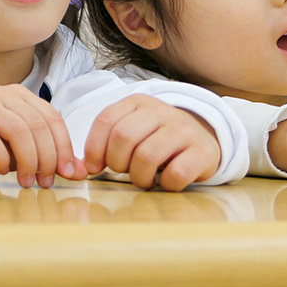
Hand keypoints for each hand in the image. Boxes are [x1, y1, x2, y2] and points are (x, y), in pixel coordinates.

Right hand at [0, 84, 81, 187]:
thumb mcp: (30, 152)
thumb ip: (54, 158)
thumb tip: (81, 173)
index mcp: (20, 95)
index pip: (51, 117)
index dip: (63, 146)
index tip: (68, 173)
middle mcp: (1, 94)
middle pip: (36, 125)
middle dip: (46, 157)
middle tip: (46, 181)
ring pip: (17, 131)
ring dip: (28, 161)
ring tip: (28, 181)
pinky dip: (2, 159)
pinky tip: (3, 171)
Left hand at [83, 95, 220, 190]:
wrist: (204, 137)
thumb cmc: (158, 138)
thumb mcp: (134, 129)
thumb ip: (108, 141)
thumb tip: (82, 167)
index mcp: (138, 102)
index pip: (106, 120)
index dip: (94, 147)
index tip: (93, 167)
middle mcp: (161, 112)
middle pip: (123, 137)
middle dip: (116, 162)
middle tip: (123, 171)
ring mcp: (183, 130)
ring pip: (147, 156)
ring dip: (139, 176)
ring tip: (143, 179)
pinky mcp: (202, 152)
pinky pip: (176, 173)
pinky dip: (166, 184)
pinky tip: (166, 181)